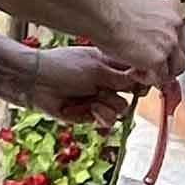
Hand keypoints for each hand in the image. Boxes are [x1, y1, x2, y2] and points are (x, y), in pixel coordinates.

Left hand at [0, 39, 144, 122]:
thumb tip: (148, 78)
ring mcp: (98, 98)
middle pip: (132, 93)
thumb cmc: (63, 66)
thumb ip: (122, 77)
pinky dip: (99, 116)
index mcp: (111, 64)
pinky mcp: (89, 115)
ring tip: (94, 102)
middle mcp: (107, 81)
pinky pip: (106, 120)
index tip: (143, 84)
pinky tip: (90, 110)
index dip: (142, 80)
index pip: (137, 73)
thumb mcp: (97, 68)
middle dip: (124, 94)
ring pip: (120, 109)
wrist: (36, 82)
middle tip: (112, 91)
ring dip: (108, 106)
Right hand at [81, 0, 184, 84]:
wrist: (100, 11)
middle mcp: (177, 25)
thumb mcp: (142, 6)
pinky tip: (132, 70)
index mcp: (174, 10)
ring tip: (138, 68)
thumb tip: (150, 34)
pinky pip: (160, 78)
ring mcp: (170, 43)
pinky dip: (147, 78)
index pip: (182, 36)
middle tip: (148, 64)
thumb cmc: (110, 6)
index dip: (169, 48)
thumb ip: (153, 20)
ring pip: (176, 69)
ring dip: (160, 72)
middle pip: (182, 53)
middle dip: (167, 62)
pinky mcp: (158, 59)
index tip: (157, 53)